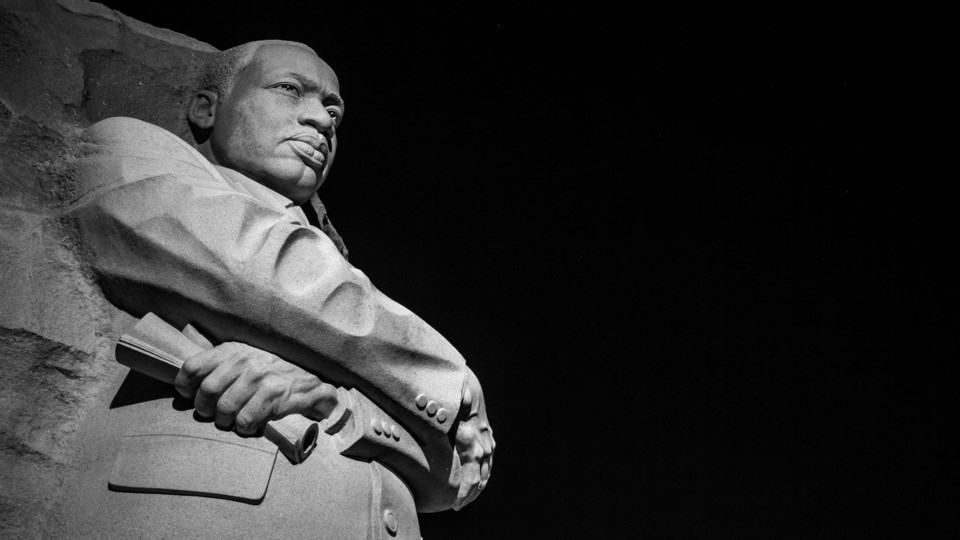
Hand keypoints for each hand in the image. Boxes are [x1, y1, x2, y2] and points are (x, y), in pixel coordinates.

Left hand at [174, 342, 337, 434]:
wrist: (310, 385)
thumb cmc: (270, 376)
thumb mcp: (244, 361)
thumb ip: (217, 366)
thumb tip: (183, 383)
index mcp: (233, 350)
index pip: (193, 367)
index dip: (185, 387)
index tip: (189, 397)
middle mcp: (245, 360)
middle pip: (206, 391)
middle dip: (205, 410)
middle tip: (214, 415)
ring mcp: (260, 377)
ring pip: (224, 409)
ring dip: (225, 422)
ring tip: (233, 421)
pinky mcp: (274, 394)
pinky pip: (244, 420)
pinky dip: (244, 429)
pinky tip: (251, 425)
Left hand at [452, 367, 495, 510]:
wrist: (468, 383)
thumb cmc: (450, 395)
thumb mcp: (443, 407)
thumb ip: (441, 416)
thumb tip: (435, 418)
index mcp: (470, 439)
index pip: (472, 474)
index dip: (465, 492)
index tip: (455, 505)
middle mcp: (482, 443)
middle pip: (480, 477)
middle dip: (470, 494)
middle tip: (457, 506)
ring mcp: (487, 440)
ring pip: (487, 471)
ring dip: (478, 487)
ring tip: (465, 500)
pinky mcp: (487, 437)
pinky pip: (488, 461)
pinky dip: (483, 475)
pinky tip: (477, 483)